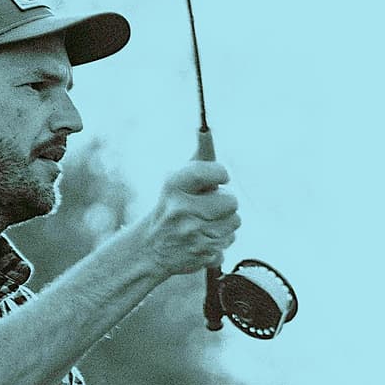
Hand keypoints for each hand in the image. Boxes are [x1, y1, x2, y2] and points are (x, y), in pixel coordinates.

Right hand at [131, 159, 241, 280]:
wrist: (149, 249)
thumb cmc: (171, 207)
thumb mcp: (178, 181)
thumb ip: (198, 158)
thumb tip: (205, 130)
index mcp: (175, 185)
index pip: (214, 171)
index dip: (221, 175)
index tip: (219, 179)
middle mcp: (182, 209)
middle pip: (232, 201)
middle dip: (224, 203)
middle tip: (208, 206)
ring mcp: (193, 234)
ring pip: (235, 223)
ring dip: (224, 222)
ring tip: (203, 223)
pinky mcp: (203, 254)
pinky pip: (229, 242)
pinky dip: (219, 241)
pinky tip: (201, 240)